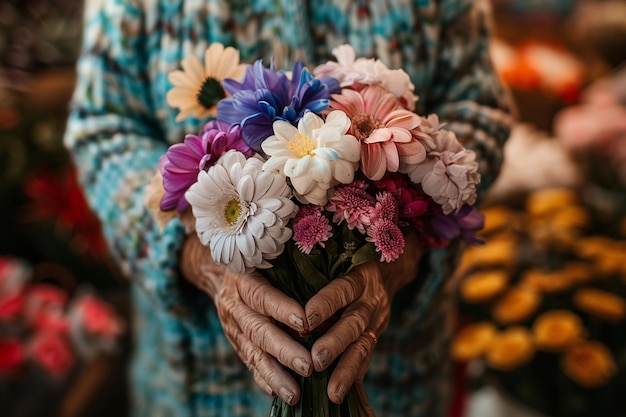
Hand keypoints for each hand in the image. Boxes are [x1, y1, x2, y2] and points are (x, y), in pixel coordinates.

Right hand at [180, 234, 312, 404]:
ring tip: (294, 394)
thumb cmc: (257, 263)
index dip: (282, 309)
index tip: (305, 323)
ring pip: (253, 354)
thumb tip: (325, 278)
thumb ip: (288, 269)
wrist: (220, 275)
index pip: (262, 295)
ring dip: (275, 376)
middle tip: (308, 367)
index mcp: (243, 280)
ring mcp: (233, 329)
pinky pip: (250, 365)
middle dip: (284, 351)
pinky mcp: (236, 345)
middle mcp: (234, 306)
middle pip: (259, 331)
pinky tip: (279, 393)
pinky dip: (265, 380)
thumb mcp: (266, 258)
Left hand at [304, 232, 422, 403]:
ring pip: (363, 347)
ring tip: (332, 393)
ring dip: (347, 371)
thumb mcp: (342, 258)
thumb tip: (278, 274)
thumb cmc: (352, 262)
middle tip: (317, 361)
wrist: (389, 271)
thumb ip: (318, 269)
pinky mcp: (376, 337)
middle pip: (354, 323)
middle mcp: (369, 300)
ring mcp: (376, 322)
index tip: (306, 319)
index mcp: (358, 277)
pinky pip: (367, 359)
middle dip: (335, 343)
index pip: (341, 289)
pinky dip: (355, 376)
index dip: (325, 304)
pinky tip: (342, 392)